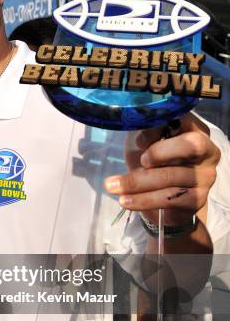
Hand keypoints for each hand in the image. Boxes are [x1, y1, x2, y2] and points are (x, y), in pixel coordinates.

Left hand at [104, 113, 220, 225]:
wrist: (157, 198)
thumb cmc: (152, 162)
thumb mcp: (144, 141)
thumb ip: (144, 131)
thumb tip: (141, 134)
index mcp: (195, 129)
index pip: (185, 119)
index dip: (161, 128)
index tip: (139, 140)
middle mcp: (207, 151)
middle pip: (190, 146)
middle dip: (159, 152)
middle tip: (140, 160)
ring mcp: (205, 176)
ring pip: (172, 177)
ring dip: (137, 182)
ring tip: (113, 186)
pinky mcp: (197, 199)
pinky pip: (170, 199)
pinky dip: (144, 200)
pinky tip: (125, 200)